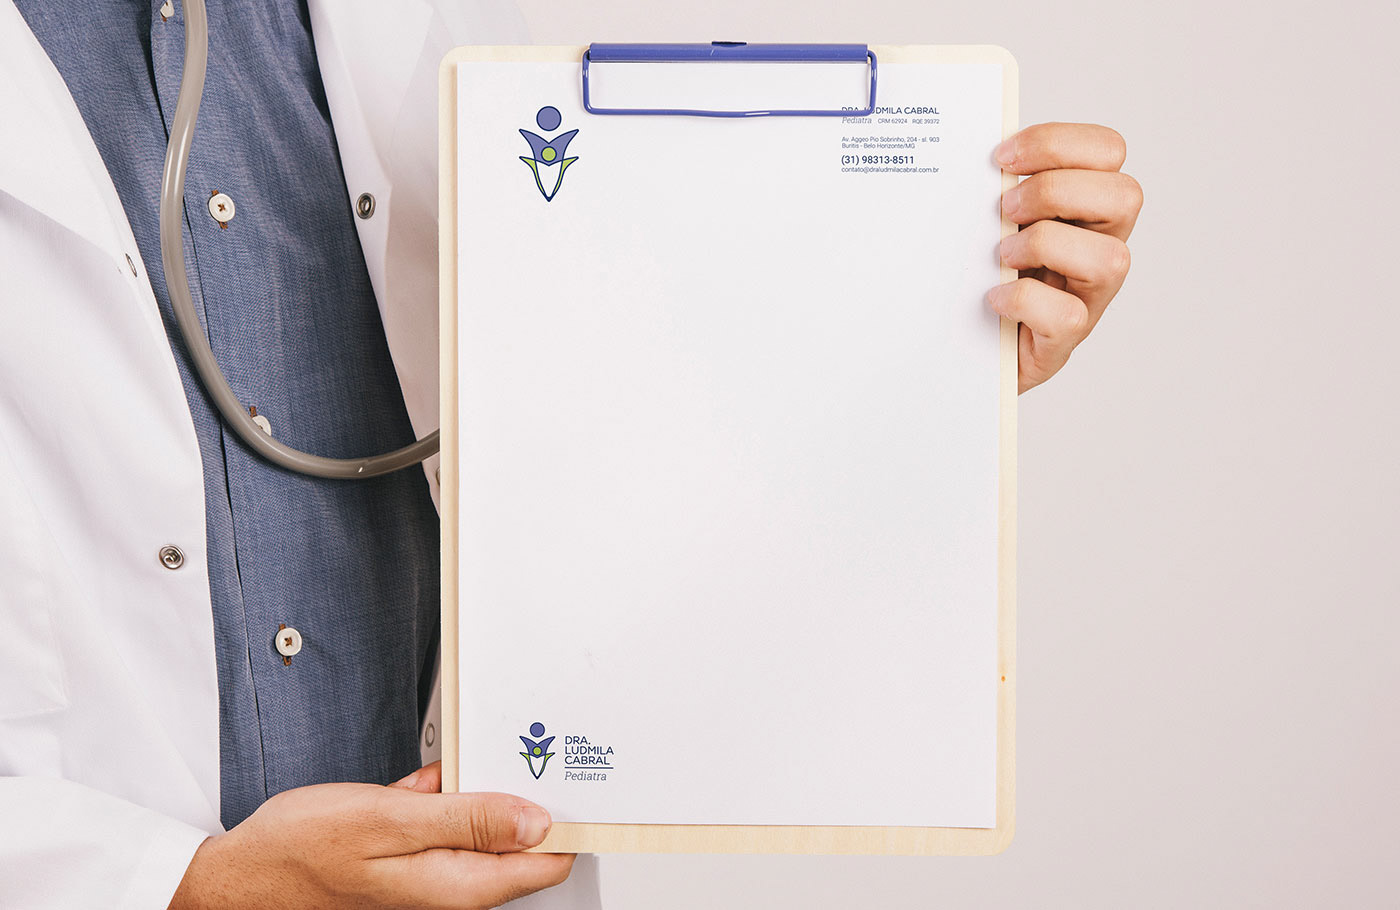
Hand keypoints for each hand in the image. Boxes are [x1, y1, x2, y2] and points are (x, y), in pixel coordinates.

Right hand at [168, 762, 572, 908]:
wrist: (243, 870)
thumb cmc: (304, 849)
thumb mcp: (389, 822)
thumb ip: (468, 821)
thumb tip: (537, 823)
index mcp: (456, 885)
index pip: (544, 863)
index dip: (565, 821)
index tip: (571, 779)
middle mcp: (450, 885)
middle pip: (520, 842)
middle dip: (526, 798)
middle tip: (524, 751)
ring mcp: (430, 869)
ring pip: (483, 824)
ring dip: (483, 790)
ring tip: (475, 756)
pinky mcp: (410, 852)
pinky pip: (447, 816)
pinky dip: (445, 792)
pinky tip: (432, 775)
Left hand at [989, 122, 1142, 392]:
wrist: (961, 344)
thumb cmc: (980, 271)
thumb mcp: (990, 218)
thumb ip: (996, 185)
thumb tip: (967, 152)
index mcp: (1087, 206)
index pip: (1108, 150)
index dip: (1057, 143)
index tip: (1001, 158)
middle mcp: (1101, 246)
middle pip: (1125, 195)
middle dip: (1054, 191)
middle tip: (1004, 208)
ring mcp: (1089, 296)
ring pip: (1110, 258)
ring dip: (1045, 244)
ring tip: (1003, 255)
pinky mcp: (1064, 339)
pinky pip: (1067, 315)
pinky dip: (1025, 300)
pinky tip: (995, 297)